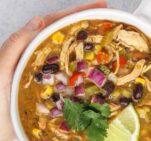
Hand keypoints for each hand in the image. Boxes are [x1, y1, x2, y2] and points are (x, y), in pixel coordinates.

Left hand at [0, 0, 106, 140]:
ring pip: (68, 56)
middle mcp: (37, 58)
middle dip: (85, 27)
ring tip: (104, 45)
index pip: (53, 24)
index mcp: (26, 48)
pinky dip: (81, 72)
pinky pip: (69, 76)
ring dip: (86, 49)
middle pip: (64, 37)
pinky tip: (92, 72)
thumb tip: (38, 23)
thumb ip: (15, 47)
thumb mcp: (0, 72)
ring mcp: (46, 74)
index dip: (75, 14)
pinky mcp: (51, 89)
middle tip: (106, 22)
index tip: (98, 8)